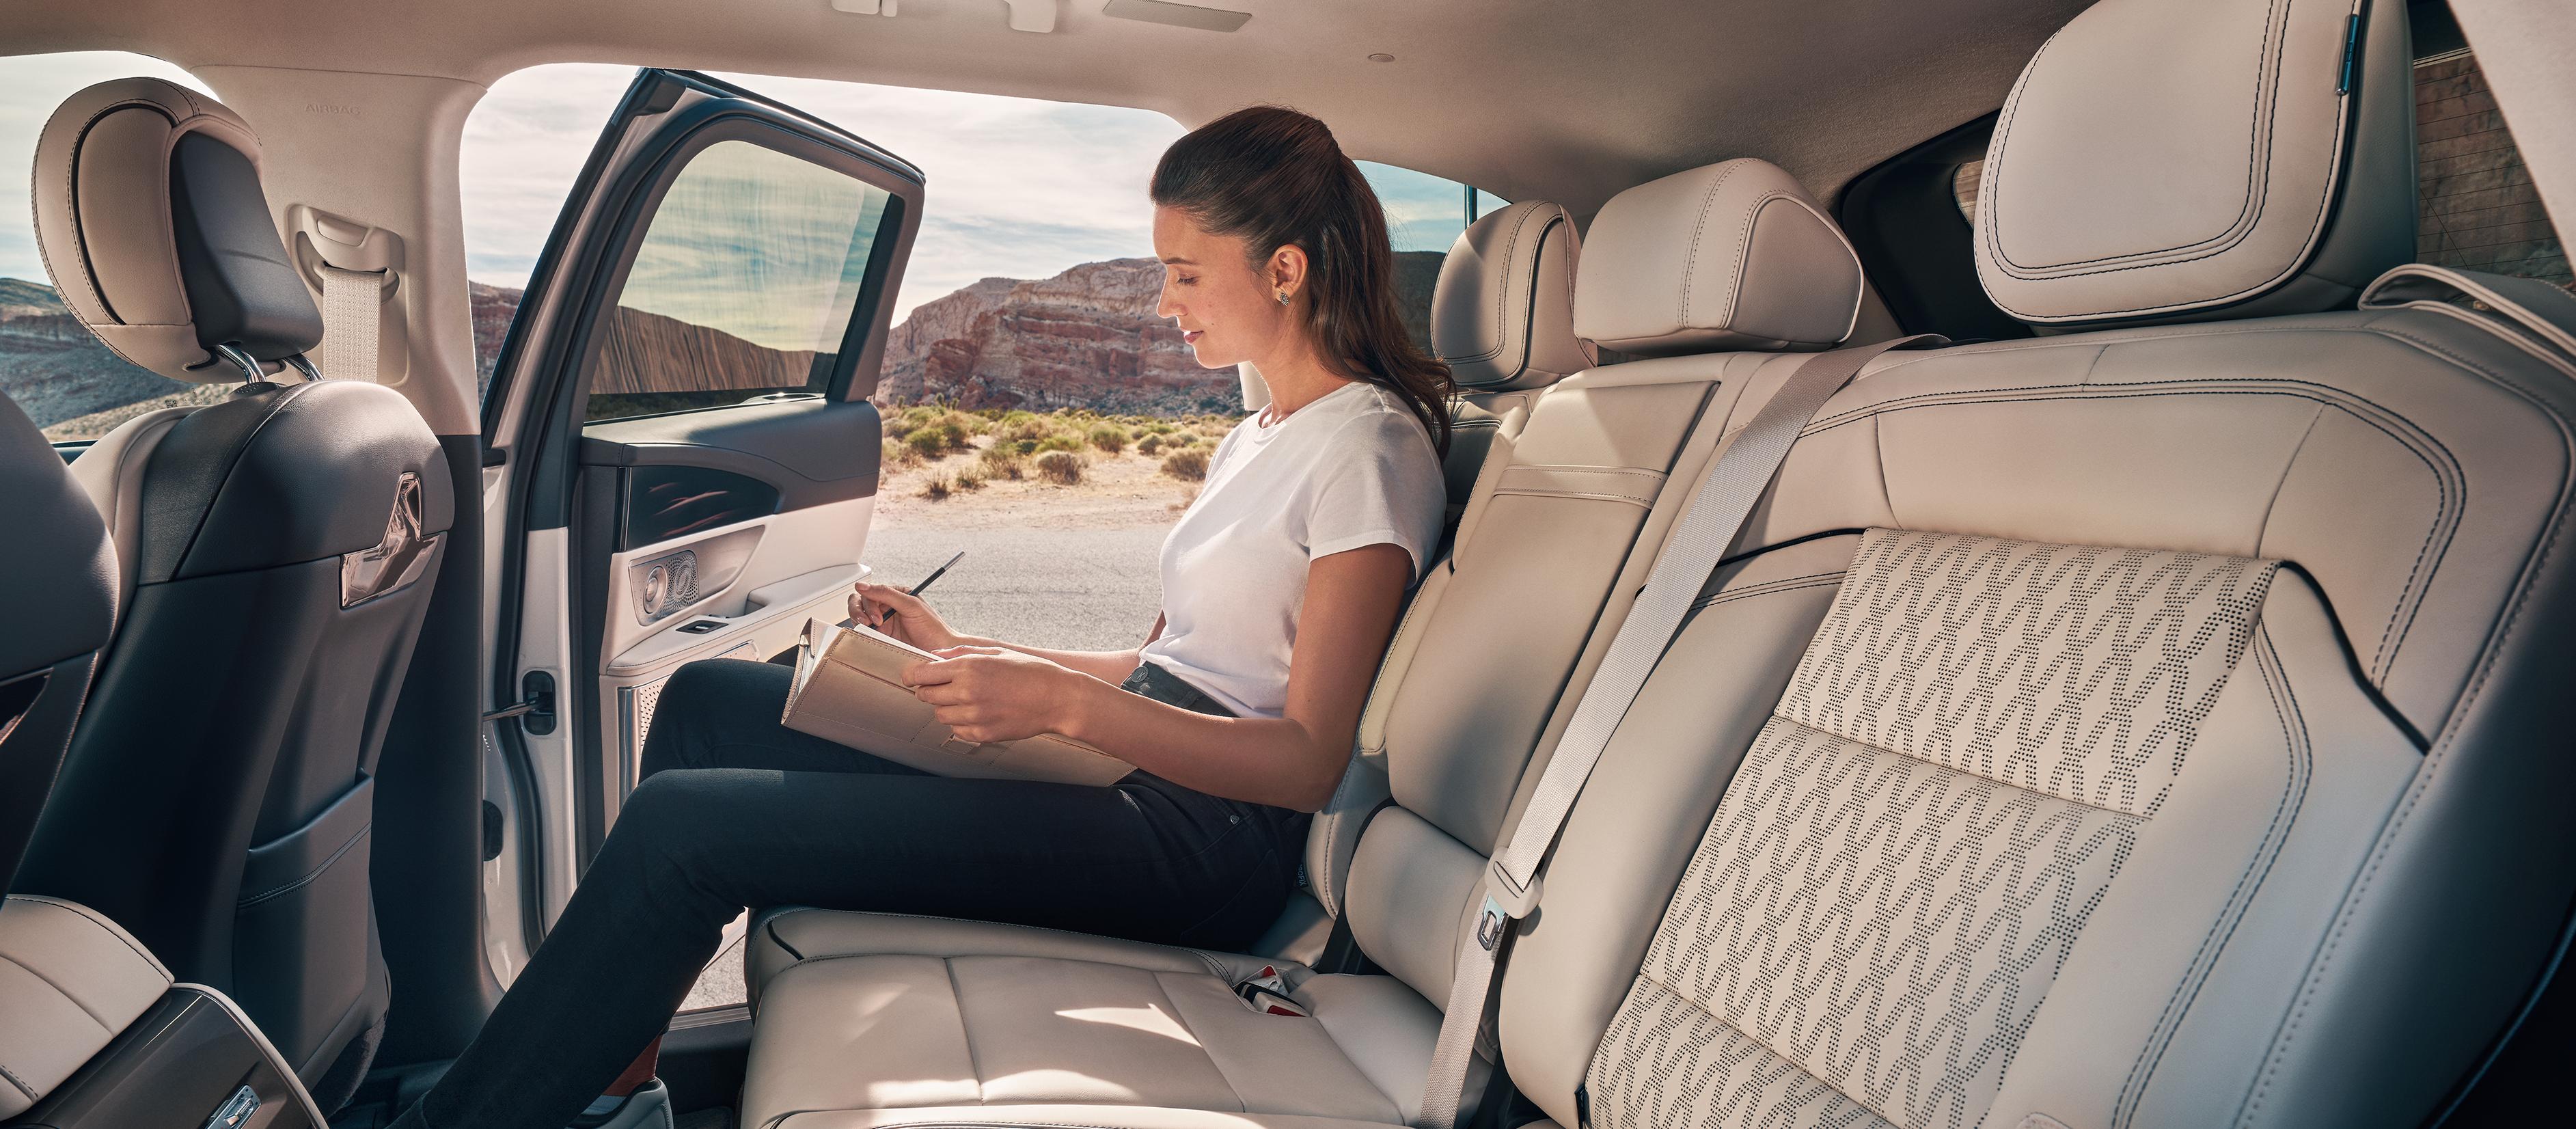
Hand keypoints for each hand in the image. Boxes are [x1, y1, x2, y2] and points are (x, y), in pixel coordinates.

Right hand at [851, 581, 961, 649]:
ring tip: (869, 629)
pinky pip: (863, 633)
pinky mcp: (880, 637)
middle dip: (859, 611)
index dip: (869, 602)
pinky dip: (861, 633)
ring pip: (858, 616)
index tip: (877, 616)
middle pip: (860, 602)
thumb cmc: (932, 628)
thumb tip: (862, 585)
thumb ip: (887, 593)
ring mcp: (882, 623)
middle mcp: (887, 607)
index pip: (870, 591)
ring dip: (858, 621)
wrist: (940, 653)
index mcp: (895, 595)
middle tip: (869, 623)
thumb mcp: (911, 605)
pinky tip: (869, 637)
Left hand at [903, 646, 1088, 743]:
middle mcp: (967, 692)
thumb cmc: (1030, 671)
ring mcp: (974, 715)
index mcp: (968, 667)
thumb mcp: (996, 652)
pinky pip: (957, 730)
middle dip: (928, 690)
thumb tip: (935, 656)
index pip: (921, 674)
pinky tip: (977, 712)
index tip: (912, 676)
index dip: (912, 675)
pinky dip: (960, 723)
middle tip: (942, 686)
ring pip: (940, 715)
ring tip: (964, 699)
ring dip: (945, 707)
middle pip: (925, 696)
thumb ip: (961, 653)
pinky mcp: (983, 733)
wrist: (1058, 698)